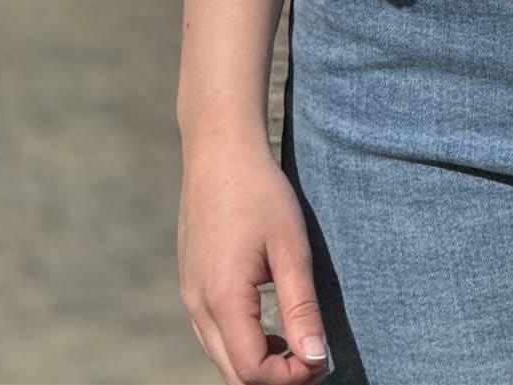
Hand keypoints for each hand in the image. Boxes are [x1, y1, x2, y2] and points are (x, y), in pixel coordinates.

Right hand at [178, 133, 331, 383]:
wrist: (220, 150)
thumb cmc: (260, 192)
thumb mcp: (291, 247)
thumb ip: (301, 308)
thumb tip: (316, 359)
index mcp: (222, 299)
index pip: (250, 371)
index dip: (289, 378)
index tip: (322, 361)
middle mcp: (197, 305)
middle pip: (232, 373)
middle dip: (274, 377)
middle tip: (315, 359)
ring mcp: (190, 296)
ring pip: (220, 356)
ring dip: (257, 362)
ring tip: (297, 343)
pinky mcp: (191, 285)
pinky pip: (213, 334)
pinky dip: (241, 343)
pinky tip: (270, 326)